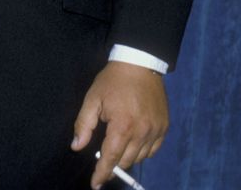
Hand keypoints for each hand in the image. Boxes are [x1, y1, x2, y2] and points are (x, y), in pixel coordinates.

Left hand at [71, 61, 168, 188]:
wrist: (140, 62)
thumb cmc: (113, 80)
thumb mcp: (93, 98)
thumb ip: (84, 124)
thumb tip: (76, 146)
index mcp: (123, 125)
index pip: (111, 158)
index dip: (102, 173)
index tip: (95, 184)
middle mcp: (142, 132)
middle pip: (126, 161)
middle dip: (113, 165)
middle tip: (104, 159)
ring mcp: (156, 130)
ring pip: (140, 157)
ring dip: (127, 157)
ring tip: (118, 147)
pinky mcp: (164, 127)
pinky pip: (153, 150)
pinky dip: (143, 151)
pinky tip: (134, 143)